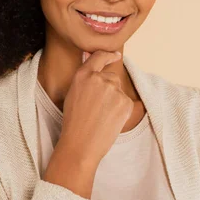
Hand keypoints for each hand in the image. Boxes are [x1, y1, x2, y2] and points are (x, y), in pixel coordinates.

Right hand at [60, 49, 133, 165]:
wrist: (81, 145)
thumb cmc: (74, 123)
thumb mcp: (73, 94)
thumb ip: (85, 78)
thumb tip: (93, 63)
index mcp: (82, 75)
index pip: (99, 57)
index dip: (109, 55)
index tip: (116, 55)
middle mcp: (98, 78)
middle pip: (112, 77)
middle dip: (109, 89)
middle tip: (97, 109)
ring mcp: (113, 89)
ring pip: (119, 91)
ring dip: (114, 101)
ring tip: (101, 117)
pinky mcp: (125, 102)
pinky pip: (126, 102)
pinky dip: (121, 111)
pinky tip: (110, 121)